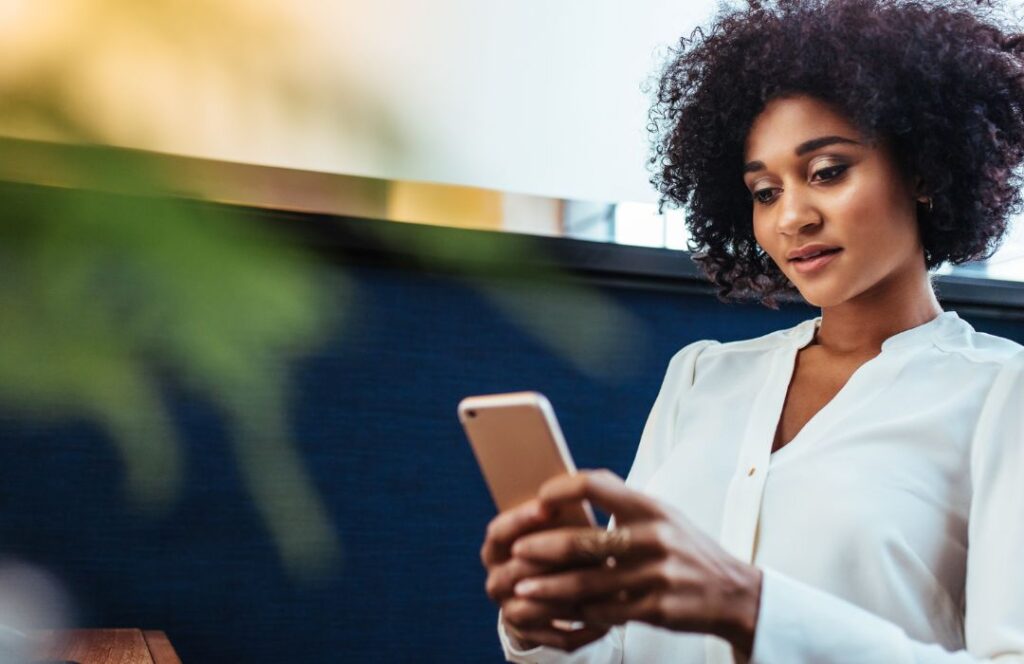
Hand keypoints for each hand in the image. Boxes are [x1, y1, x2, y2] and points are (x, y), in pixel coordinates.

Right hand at [480, 499, 609, 651]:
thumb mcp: (553, 525)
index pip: (499, 531)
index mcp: (496, 548)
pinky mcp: (532, 637)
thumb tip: (579, 488)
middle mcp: (497, 580)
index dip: (521, 519)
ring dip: (572, 599)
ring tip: (608, 589)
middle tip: (588, 551)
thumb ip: (559, 511)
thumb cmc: (558, 543)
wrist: (549, 587)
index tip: (548, 506)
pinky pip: (559, 638)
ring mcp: (511, 610)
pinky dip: (585, 629)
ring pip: (539, 607)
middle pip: (519, 570)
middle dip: (554, 560)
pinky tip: (610, 621)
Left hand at [508, 470, 762, 656]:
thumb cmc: (684, 549)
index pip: (598, 485)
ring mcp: (657, 575)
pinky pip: (606, 611)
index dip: (562, 490)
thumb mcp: (661, 515)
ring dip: (549, 588)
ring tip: (522, 590)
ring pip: (589, 583)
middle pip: (585, 540)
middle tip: (516, 552)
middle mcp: (654, 537)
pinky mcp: (658, 608)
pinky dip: (578, 612)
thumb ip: (622, 504)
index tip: (537, 499)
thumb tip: (567, 493)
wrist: (734, 592)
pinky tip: (558, 612)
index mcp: (650, 507)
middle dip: (543, 548)